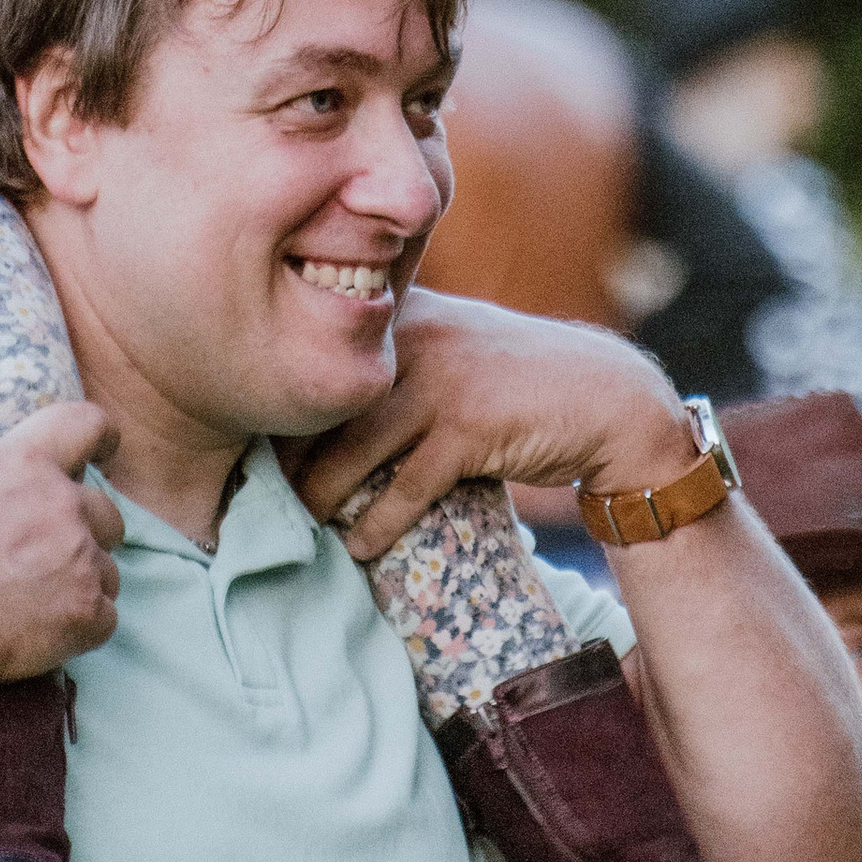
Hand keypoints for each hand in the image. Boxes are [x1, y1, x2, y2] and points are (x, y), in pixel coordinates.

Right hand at [0, 401, 124, 681]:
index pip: (85, 425)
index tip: (106, 450)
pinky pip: (104, 618)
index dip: (102, 436)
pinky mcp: (87, 611)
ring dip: (81, 584)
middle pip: (105, 511)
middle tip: (47, 559)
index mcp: (21, 462)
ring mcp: (80, 557)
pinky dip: (81, 629)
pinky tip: (44, 638)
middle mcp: (60, 502)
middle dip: (84, 533)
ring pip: (107, 569)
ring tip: (35, 608)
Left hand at [290, 291, 689, 560]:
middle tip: (264, 496)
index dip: (286, 407)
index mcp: (401, 316)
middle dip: (291, 456)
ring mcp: (440, 382)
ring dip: (322, 497)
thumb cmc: (515, 378)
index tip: (257, 445)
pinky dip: (376, 522)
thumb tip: (323, 396)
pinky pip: (406, 486)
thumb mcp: (451, 345)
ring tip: (304, 525)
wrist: (603, 396)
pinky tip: (360, 545)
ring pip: (354, 449)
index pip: (320, 358)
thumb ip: (396, 355)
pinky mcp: (469, 427)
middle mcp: (412, 339)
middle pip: (325, 404)